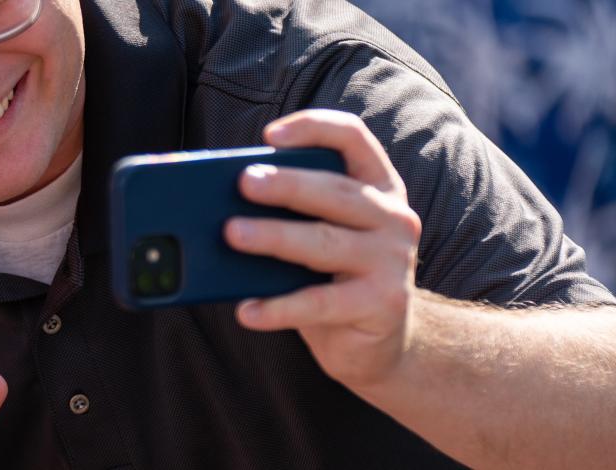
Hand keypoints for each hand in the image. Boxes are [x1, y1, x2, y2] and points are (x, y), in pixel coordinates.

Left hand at [223, 109, 422, 386]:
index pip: (353, 138)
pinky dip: (278, 307)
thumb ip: (290, 215)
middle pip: (335, 191)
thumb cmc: (334, 279)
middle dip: (287, 184)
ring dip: (275, 237)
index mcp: (378, 186)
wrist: (380, 344)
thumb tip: (222, 208)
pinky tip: (246, 310)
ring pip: (324, 242)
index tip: (269, 135)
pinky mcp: (382, 303)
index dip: (313, 128)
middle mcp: (393, 217)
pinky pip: (320, 303)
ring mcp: (392, 261)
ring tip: (232, 234)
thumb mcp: (319, 236)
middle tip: (243, 182)